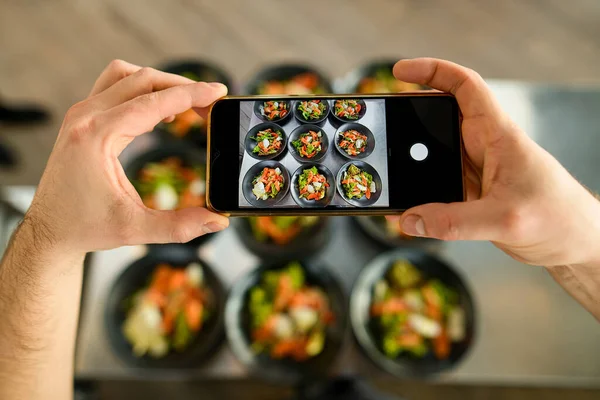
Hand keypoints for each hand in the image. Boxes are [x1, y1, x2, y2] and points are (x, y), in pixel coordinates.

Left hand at [25, 60, 228, 254]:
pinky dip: (140, 89)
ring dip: (158, 82)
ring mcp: (81, 114)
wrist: (50, 229)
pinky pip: (114, 86)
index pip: (153, 102)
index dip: (190, 95)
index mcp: (97, 136)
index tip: (217, 92)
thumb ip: (180, 226)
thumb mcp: (135, 229)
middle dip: (181, 87)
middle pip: (142, 79)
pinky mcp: (82, 118)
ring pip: (125, 75)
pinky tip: (158, 110)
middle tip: (209, 104)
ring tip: (184, 102)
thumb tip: (217, 220)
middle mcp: (86, 117)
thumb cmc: (84, 226)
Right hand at [391, 58, 599, 267]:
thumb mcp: (504, 220)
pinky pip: (435, 184)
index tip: (400, 72)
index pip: (464, 87)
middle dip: (408, 119)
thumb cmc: (557, 218)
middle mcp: (483, 147)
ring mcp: (474, 170)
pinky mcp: (470, 193)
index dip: (432, 71)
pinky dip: (418, 191)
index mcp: (497, 135)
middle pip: (438, 119)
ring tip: (384, 170)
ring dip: (410, 161)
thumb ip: (454, 222)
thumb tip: (411, 220)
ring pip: (433, 154)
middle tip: (379, 126)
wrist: (575, 243)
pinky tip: (405, 207)